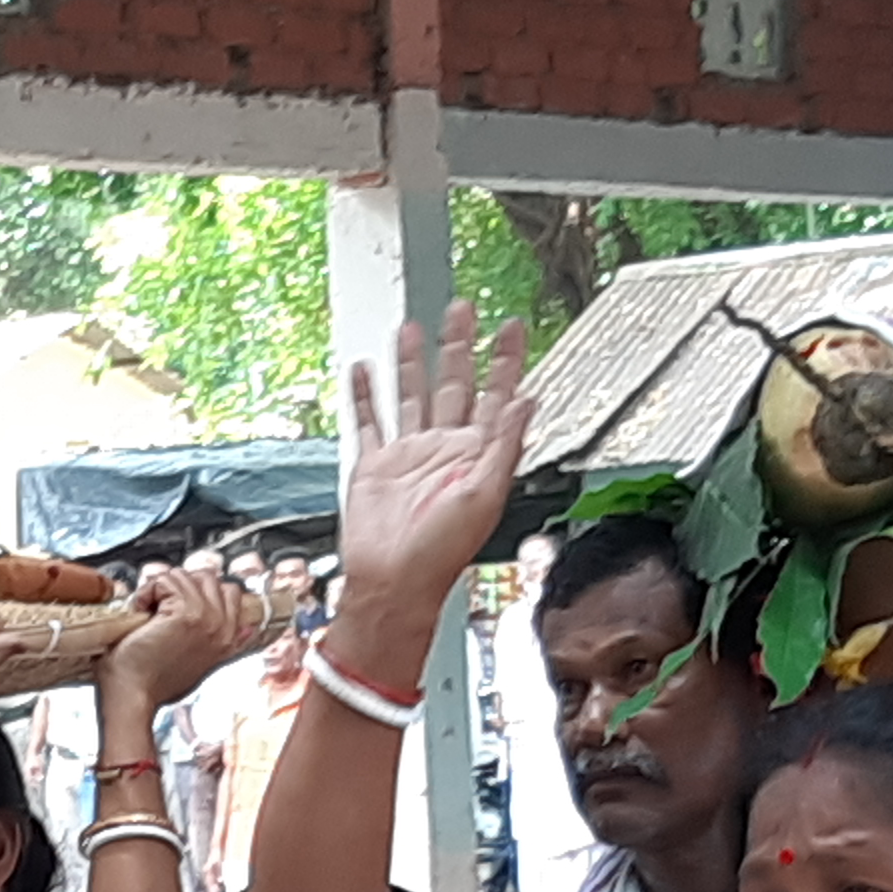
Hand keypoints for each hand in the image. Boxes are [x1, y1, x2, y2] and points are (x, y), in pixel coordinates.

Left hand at [102, 564, 257, 709]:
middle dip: (179, 585)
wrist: (135, 696)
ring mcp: (206, 617)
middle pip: (207, 577)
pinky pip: (165, 581)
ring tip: (148, 612)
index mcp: (229, 638)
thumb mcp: (202, 664)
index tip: (176, 603)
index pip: (229, 591)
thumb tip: (245, 628)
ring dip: (160, 588)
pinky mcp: (185, 613)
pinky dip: (147, 591)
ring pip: (184, 576)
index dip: (198, 590)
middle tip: (159, 607)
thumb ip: (220, 642)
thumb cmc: (156, 685)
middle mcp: (222, 626)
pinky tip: (141, 612)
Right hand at [332, 300, 534, 630]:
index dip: (505, 360)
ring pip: (411, 394)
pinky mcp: (374, 465)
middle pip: (453, 383)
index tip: (510, 326)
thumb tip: (528, 401)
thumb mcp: (484, 494)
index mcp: (475, 455)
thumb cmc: (440, 553)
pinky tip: (364, 370)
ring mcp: (408, 455)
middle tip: (462, 307)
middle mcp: (444, 449)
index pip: (496, 395)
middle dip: (458, 345)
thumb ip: (505, 444)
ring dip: (412, 361)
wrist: (392, 584)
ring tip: (412, 326)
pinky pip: (369, 422)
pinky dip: (365, 395)